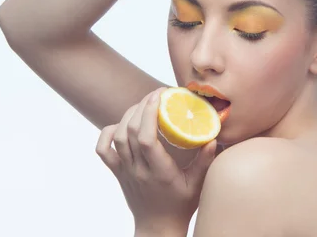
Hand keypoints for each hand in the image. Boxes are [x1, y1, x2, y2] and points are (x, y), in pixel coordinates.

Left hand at [95, 88, 217, 235]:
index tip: (160, 96)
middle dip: (141, 106)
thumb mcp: (197, 184)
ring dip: (128, 115)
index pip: (146, 138)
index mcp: (158, 171)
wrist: (157, 227)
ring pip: (117, 137)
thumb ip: (204, 161)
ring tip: (143, 104)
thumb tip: (213, 138)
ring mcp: (125, 171)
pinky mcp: (118, 172)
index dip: (149, 113)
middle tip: (156, 94)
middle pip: (130, 131)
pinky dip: (107, 133)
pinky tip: (120, 124)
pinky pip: (103, 150)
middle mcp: (138, 169)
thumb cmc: (180, 206)